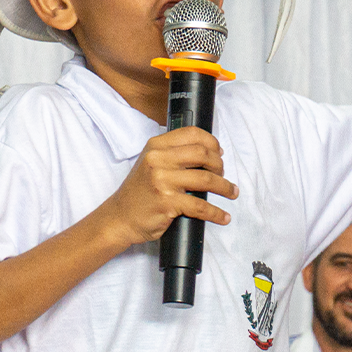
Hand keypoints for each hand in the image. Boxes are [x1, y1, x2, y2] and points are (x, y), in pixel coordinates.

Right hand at [93, 127, 237, 246]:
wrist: (120, 217)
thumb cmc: (139, 192)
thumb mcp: (150, 163)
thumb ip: (172, 154)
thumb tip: (208, 152)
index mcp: (156, 146)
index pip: (192, 134)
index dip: (212, 142)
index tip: (220, 153)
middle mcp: (158, 160)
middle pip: (203, 154)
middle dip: (220, 165)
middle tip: (223, 175)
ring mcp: (163, 181)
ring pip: (206, 180)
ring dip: (225, 188)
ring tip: (231, 193)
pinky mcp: (167, 203)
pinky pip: (200, 206)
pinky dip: (216, 213)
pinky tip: (223, 216)